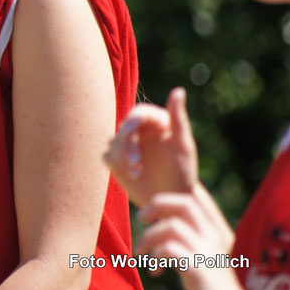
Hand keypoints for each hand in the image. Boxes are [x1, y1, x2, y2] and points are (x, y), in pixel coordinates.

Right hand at [104, 87, 198, 206]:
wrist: (171, 198)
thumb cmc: (182, 172)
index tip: (130, 132)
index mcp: (156, 121)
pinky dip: (115, 164)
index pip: (139, 113)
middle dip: (126, 145)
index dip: (132, 121)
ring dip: (121, 157)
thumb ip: (178, 118)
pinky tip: (131, 175)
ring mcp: (127, 145)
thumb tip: (179, 90)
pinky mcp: (117, 159)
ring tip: (137, 173)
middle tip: (135, 164)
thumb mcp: (182, 145)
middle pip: (123, 128)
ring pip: (113, 142)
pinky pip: (107, 156)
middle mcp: (140, 130)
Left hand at [135, 184, 239, 289]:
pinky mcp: (199, 268)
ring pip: (172, 225)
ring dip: (149, 237)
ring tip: (140, 252)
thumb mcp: (197, 255)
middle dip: (158, 204)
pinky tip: (155, 271)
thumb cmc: (206, 284)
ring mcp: (207, 251)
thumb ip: (184, 236)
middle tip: (141, 218)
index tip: (149, 208)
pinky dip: (156, 256)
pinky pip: (170, 248)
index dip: (167, 196)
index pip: (192, 198)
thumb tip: (158, 218)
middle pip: (185, 202)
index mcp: (212, 231)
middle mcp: (213, 236)